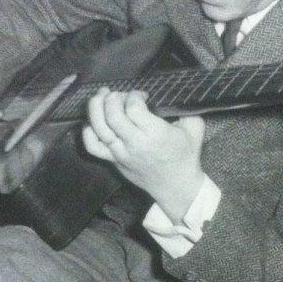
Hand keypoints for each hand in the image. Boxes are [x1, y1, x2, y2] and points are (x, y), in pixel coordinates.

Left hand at [83, 89, 205, 221]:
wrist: (176, 186)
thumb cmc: (185, 157)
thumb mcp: (195, 129)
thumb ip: (187, 110)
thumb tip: (174, 96)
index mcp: (154, 133)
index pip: (133, 108)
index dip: (134, 95)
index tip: (141, 96)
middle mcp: (134, 143)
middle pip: (113, 115)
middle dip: (113, 98)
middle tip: (119, 95)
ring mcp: (121, 153)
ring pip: (99, 128)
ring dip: (96, 108)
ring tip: (101, 97)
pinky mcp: (114, 160)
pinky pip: (92, 147)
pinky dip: (88, 132)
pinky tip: (93, 122)